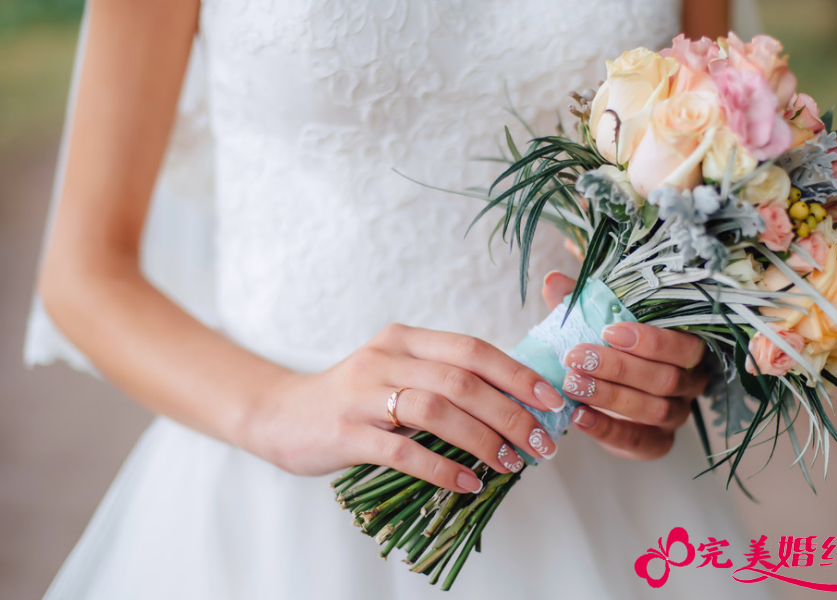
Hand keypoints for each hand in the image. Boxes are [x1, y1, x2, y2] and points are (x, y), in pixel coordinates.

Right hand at [243, 324, 566, 493]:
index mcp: (405, 340)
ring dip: (482, 439)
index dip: (517, 374)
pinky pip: (403, 451)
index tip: (552, 399)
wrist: (282, 414)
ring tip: (510, 464)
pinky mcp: (346, 432)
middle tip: (540, 443)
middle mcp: (386, 358)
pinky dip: (441, 468)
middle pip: (461, 379)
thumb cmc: (353, 398)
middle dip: (510, 413)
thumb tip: (513, 406)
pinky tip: (467, 483)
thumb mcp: (396, 373)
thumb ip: (442, 379)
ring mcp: (363, 393)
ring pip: (436, 410)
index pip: (473, 349)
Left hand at [542, 271, 707, 460]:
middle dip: (619, 367)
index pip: (685, 346)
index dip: (651, 341)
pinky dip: (607, 429)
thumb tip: (553, 280)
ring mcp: (676, 416)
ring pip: (653, 409)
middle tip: (576, 357)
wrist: (605, 394)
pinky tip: (578, 416)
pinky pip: (638, 440)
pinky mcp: (657, 443)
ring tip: (571, 384)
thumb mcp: (595, 323)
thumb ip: (579, 302)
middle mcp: (690, 384)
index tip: (609, 331)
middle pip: (666, 378)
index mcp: (687, 349)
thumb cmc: (607, 348)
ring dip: (609, 395)